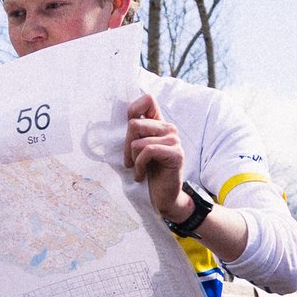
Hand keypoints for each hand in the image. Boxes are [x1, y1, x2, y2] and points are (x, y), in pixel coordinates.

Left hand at [124, 92, 188, 220]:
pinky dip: (139, 166)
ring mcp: (174, 140)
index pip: (147, 99)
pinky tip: (141, 176)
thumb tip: (120, 119)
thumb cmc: (149, 173)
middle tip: (130, 161)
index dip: (133, 110)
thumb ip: (134, 133)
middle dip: (126, 145)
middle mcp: (169, 128)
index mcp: (159, 124)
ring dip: (133, 158)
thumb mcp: (138, 150)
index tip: (129, 134)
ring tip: (138, 169)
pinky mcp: (176, 154)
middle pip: (134, 124)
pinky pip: (147, 151)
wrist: (164, 196)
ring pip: (138, 140)